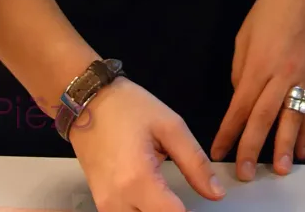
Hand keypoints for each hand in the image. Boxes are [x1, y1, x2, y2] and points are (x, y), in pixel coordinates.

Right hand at [68, 77, 224, 211]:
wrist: (88, 103)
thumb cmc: (129, 108)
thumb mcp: (171, 127)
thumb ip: (196, 164)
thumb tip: (216, 193)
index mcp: (138, 180)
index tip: (203, 202)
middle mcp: (117, 200)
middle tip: (184, 198)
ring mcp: (104, 205)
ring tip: (169, 199)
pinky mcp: (99, 203)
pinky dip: (141, 211)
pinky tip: (152, 200)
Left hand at [211, 0, 304, 180]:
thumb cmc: (272, 7)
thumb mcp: (244, 36)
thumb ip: (242, 70)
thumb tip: (242, 97)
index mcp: (258, 65)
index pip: (240, 108)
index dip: (228, 133)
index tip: (218, 152)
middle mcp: (282, 76)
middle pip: (264, 120)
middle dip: (253, 149)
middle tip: (246, 174)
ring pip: (293, 120)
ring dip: (285, 148)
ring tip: (280, 170)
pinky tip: (303, 147)